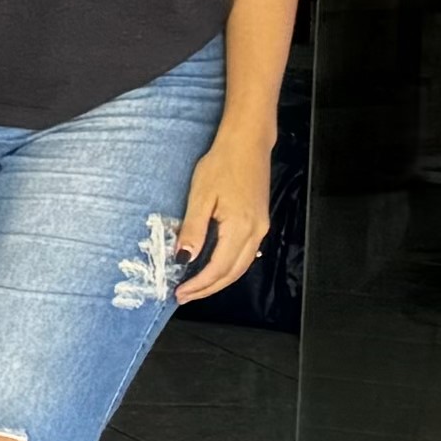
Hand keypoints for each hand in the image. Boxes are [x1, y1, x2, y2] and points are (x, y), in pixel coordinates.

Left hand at [175, 129, 275, 300]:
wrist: (247, 144)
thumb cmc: (222, 164)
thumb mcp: (200, 196)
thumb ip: (193, 229)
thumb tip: (184, 257)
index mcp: (241, 227)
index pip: (218, 267)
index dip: (199, 284)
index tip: (179, 292)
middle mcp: (256, 232)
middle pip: (233, 273)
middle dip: (208, 288)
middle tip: (184, 296)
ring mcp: (261, 228)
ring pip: (241, 266)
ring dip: (219, 280)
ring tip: (196, 287)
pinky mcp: (260, 222)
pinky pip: (246, 254)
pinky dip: (229, 266)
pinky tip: (214, 268)